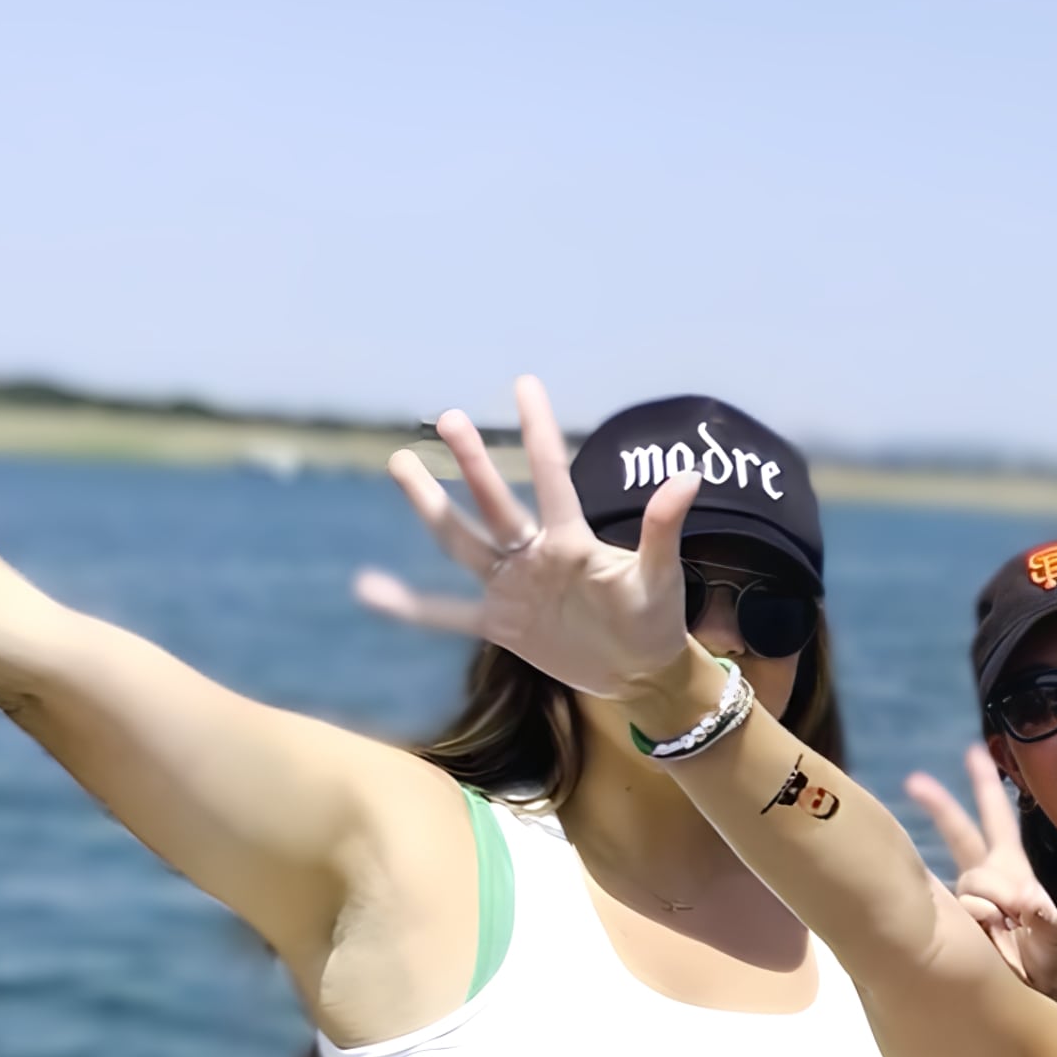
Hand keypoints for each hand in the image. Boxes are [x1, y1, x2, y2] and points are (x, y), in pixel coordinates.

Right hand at [369, 377, 701, 703]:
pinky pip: (446, 613)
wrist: (639, 674)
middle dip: (474, 461)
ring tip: (401, 463)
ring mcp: (512, 587)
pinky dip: (408, 605)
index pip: (551, 476)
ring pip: (463, 541)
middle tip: (448, 417)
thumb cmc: (655, 620)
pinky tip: (368, 588)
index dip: (539, 431)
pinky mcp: (500, 624)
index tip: (525, 383)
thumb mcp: (661, 577)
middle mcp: (535, 553)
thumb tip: (688, 476)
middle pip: (495, 500)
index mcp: (572, 539)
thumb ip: (662, 529)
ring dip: (431, 505)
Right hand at [906, 740, 1056, 1001]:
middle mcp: (983, 879)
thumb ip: (1049, 923)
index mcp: (1011, 871)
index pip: (998, 821)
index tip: (973, 752)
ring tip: (1004, 931)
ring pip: (965, 885)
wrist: (1023, 1003)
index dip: (986, 787)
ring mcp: (962, 902)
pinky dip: (966, 919)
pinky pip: (949, 912)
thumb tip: (1031, 902)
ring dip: (985, 904)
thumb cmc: (1043, 968)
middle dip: (941, 806)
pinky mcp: (948, 926)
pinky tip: (975, 932)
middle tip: (915, 780)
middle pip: (960, 835)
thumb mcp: (1056, 944)